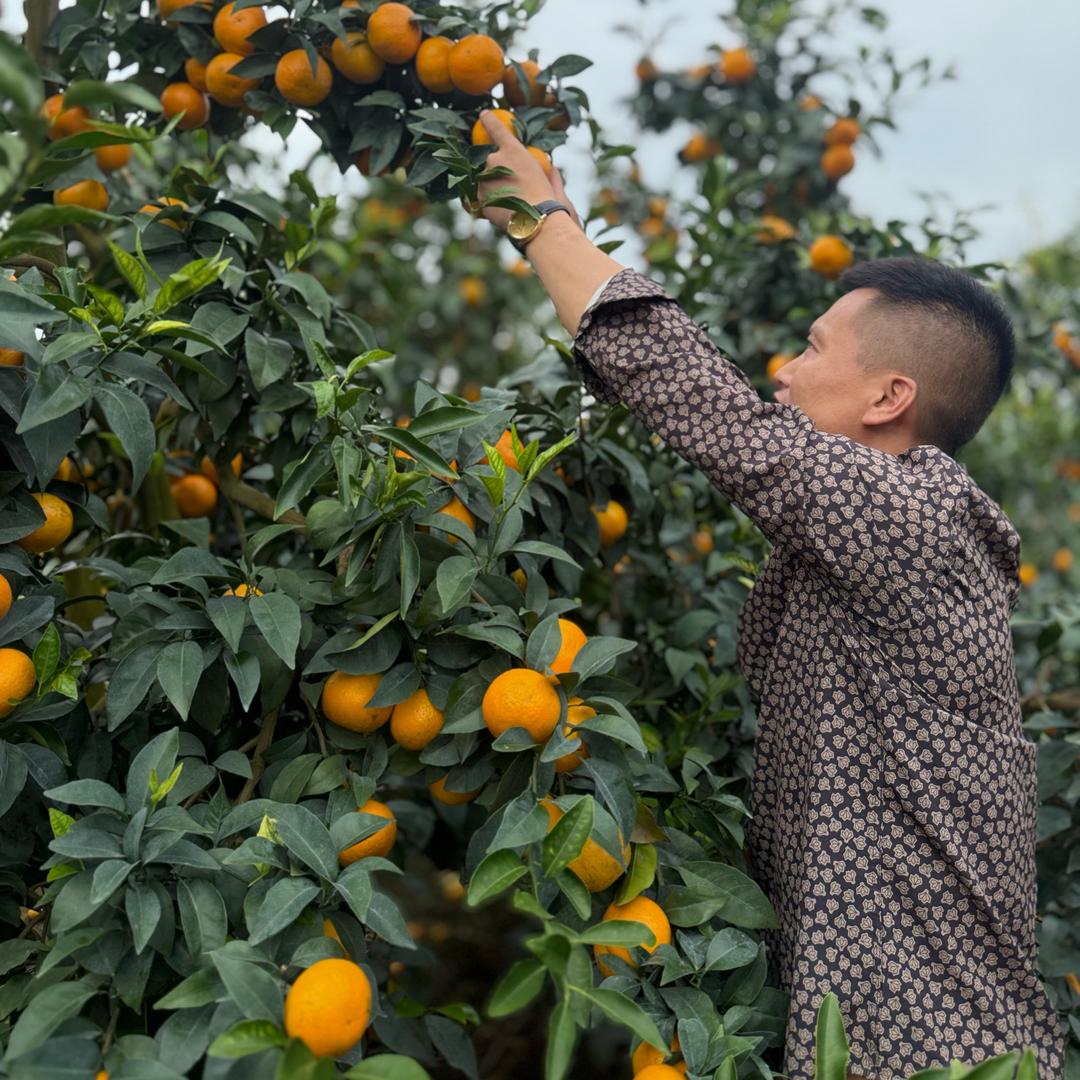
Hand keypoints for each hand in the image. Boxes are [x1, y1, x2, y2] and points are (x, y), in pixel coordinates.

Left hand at [475, 110, 562, 230]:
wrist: (534, 219)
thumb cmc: (545, 198)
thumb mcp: (548, 179)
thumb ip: (546, 171)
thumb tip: (551, 168)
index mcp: (512, 150)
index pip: (497, 129)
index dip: (490, 121)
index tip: (483, 114)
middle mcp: (494, 159)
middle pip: (492, 161)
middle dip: (500, 170)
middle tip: (515, 187)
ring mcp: (484, 178)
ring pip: (487, 180)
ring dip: (496, 187)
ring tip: (512, 203)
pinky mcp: (479, 197)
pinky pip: (484, 197)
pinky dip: (493, 202)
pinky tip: (506, 211)